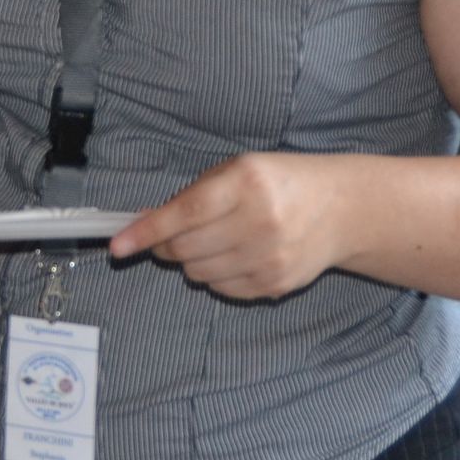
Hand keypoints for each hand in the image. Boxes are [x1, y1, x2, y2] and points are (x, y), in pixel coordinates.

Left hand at [110, 152, 355, 301]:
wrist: (341, 209)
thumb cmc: (282, 182)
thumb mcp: (239, 169)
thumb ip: (193, 194)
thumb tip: (145, 222)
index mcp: (247, 182)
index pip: (185, 212)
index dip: (147, 231)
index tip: (118, 245)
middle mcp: (260, 221)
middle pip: (185, 249)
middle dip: (166, 245)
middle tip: (171, 236)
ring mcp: (270, 257)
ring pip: (198, 274)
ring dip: (191, 261)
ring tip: (214, 241)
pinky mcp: (275, 284)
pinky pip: (221, 290)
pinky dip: (215, 276)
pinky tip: (234, 256)